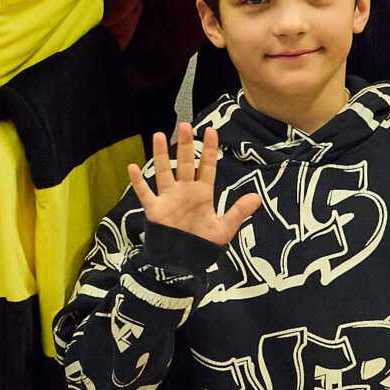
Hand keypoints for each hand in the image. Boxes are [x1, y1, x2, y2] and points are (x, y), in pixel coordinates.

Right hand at [127, 123, 261, 246]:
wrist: (184, 263)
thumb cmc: (203, 245)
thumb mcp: (224, 229)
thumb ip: (238, 212)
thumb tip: (257, 197)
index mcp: (202, 194)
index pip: (207, 167)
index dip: (209, 149)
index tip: (211, 131)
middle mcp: (185, 191)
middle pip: (186, 163)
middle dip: (186, 145)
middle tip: (185, 125)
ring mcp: (169, 198)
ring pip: (164, 172)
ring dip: (162, 155)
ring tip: (160, 135)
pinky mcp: (155, 209)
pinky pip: (145, 193)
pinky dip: (138, 181)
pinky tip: (132, 167)